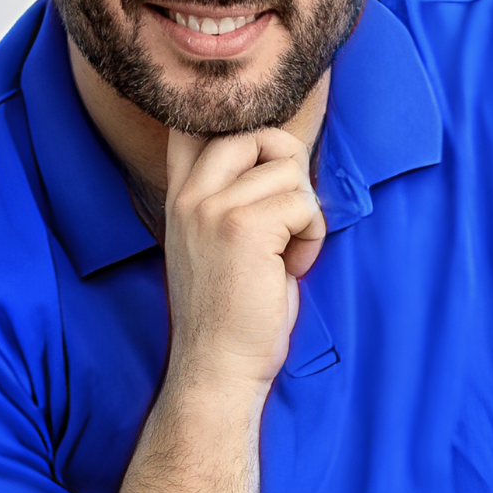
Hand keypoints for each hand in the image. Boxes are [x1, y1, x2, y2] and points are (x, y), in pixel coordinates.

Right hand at [163, 128, 326, 393]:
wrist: (218, 366)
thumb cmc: (231, 312)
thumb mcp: (216, 242)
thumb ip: (231, 196)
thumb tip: (281, 153)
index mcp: (180, 198)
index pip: (194, 126)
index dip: (240, 130)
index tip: (263, 166)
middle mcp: (190, 196)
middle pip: (256, 134)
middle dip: (291, 168)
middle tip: (291, 214)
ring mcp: (213, 209)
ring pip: (289, 171)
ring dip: (305, 214)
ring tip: (288, 254)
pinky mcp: (245, 228)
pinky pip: (304, 204)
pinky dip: (312, 237)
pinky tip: (292, 269)